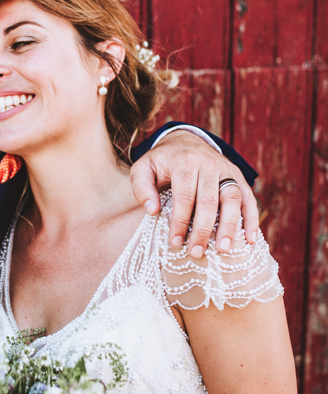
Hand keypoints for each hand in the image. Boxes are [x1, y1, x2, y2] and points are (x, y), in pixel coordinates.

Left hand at [130, 131, 258, 257]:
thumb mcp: (143, 168)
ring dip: (230, 226)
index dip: (180, 222)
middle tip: (196, 252)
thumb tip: (153, 211)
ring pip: (232, 198)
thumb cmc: (162, 162)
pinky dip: (251, 219)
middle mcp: (208, 164)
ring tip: (223, 249)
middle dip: (203, 230)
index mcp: (184, 162)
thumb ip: (142, 188)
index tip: (175, 243)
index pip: (184, 196)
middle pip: (209, 201)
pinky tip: (249, 240)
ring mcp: (226, 170)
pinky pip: (248, 198)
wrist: (185, 140)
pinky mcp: (238, 176)